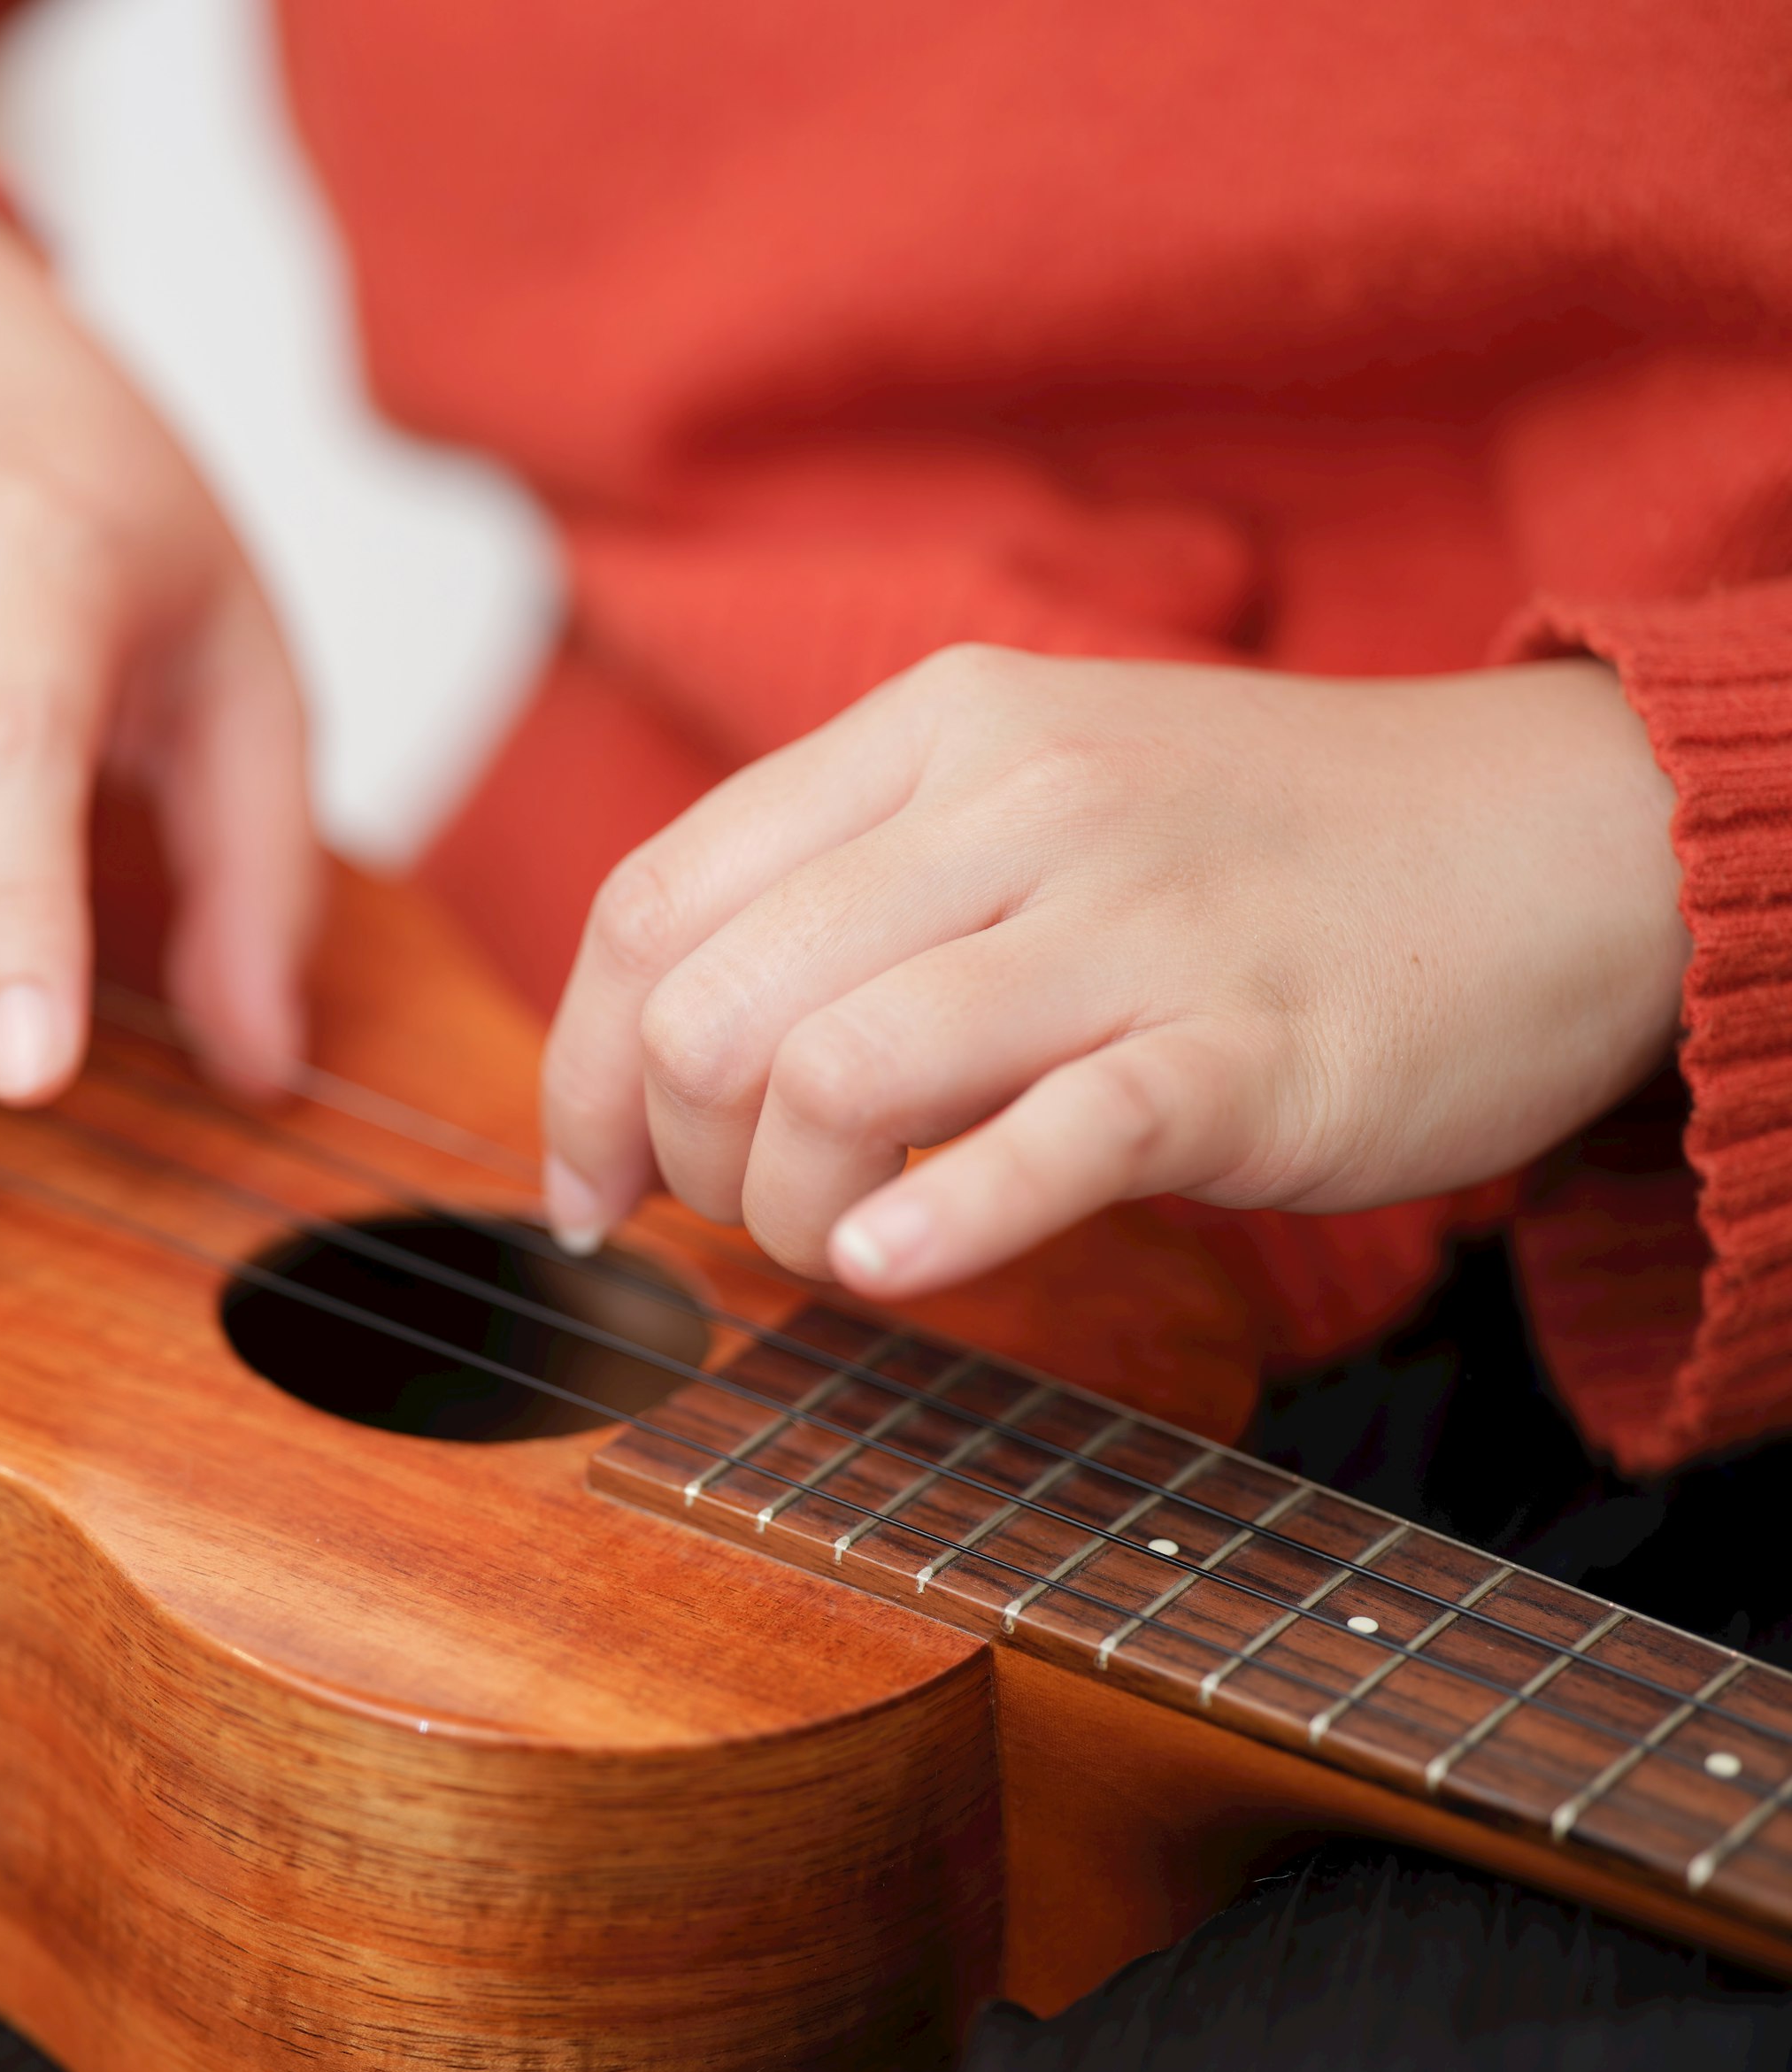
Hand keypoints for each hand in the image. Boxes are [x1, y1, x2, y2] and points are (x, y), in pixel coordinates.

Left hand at [539, 647, 1688, 1294]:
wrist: (1571, 839)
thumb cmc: (1258, 855)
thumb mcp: (1026, 801)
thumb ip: (853, 892)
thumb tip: (661, 1059)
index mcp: (928, 731)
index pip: (652, 907)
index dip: (578, 1072)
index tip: (594, 1186)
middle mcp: (1011, 804)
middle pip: (710, 1011)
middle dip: (682, 1161)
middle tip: (750, 1220)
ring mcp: (1132, 922)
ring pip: (832, 1074)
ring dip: (786, 1212)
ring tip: (843, 1244)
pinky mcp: (1247, 1049)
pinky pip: (1048, 1138)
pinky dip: (937, 1221)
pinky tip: (897, 1262)